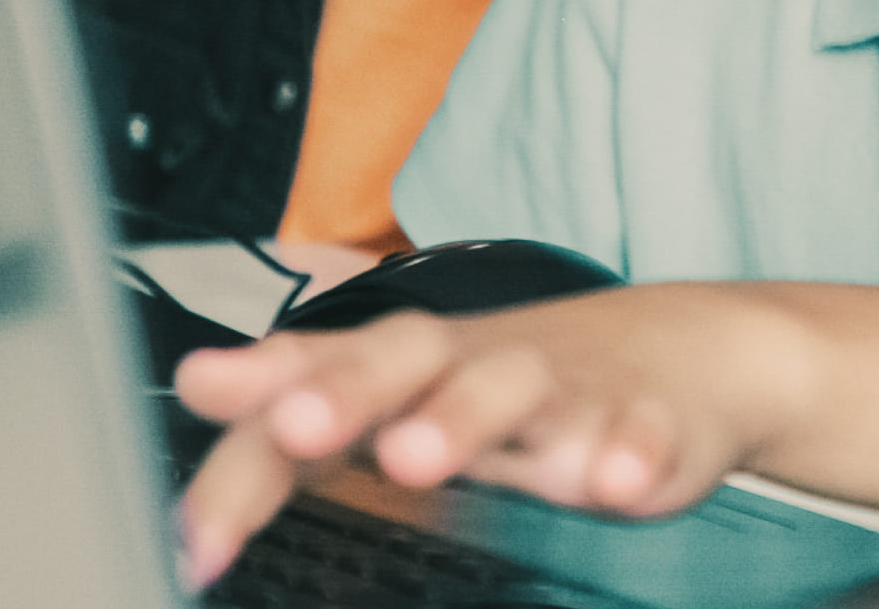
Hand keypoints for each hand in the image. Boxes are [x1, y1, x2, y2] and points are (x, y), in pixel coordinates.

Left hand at [172, 285, 799, 588]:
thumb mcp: (411, 386)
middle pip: (409, 357)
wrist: (684, 349)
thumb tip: (194, 382)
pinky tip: (614, 478)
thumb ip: (302, 391)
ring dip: (465, 415)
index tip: (195, 529)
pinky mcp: (647, 419)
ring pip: (515, 387)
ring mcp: (566, 386)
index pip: (315, 382)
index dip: (252, 442)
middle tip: (297, 424)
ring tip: (418, 456)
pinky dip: (629, 449)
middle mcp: (477, 362)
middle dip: (351, 389)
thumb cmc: (519, 381)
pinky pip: (641, 432)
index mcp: (411, 360)